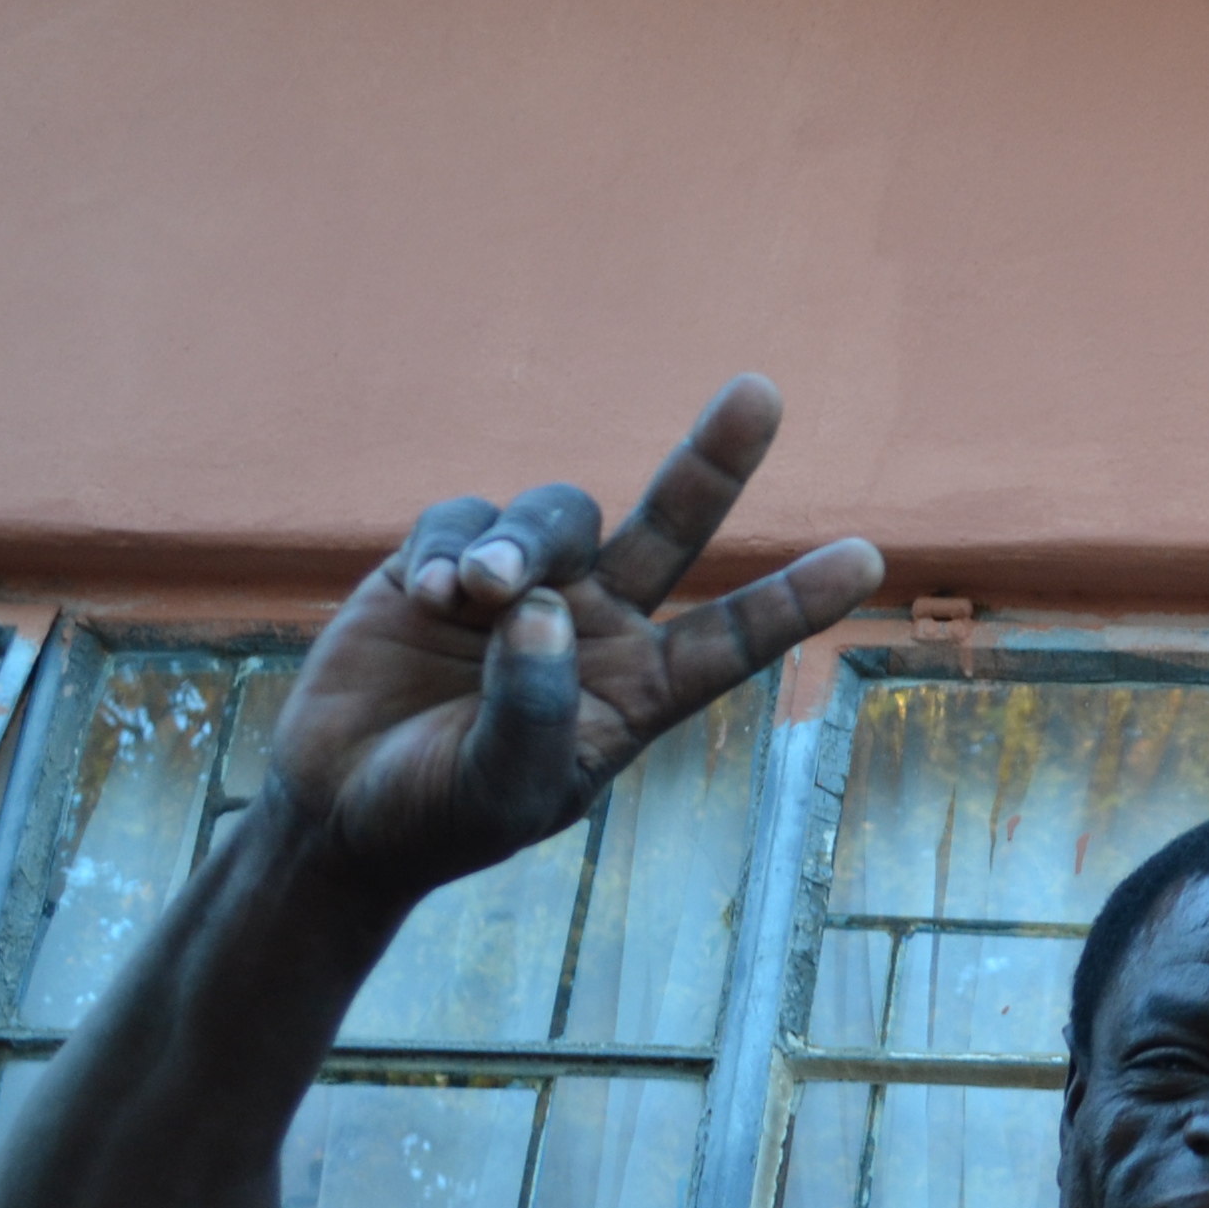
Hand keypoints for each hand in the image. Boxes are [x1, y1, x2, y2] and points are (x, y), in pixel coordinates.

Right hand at [269, 376, 883, 898]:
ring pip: (559, 516)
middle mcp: (598, 626)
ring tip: (475, 595)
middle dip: (715, 460)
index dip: (796, 598)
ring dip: (522, 542)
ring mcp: (525, 587)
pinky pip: (466, 517)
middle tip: (762, 391)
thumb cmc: (438, 816)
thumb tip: (543, 611)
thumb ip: (532, 711)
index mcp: (638, 691)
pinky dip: (450, 544)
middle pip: (674, 527)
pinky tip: (426, 596)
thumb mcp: (498, 789)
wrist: (340, 808)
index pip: (733, 638)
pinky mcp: (444, 563)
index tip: (868, 557)